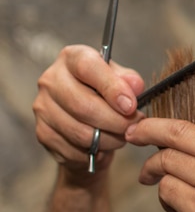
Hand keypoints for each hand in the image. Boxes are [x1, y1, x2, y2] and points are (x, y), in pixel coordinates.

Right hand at [33, 45, 144, 177]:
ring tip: (122, 136)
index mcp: (72, 58)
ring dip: (109, 140)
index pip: (88, 68)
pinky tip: (104, 146)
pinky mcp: (43, 132)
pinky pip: (74, 150)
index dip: (112, 89)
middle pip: (84, 106)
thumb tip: (135, 86)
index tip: (131, 106)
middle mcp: (51, 80)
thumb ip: (129, 80)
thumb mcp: (121, 80)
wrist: (86, 118)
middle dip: (116, 122)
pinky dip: (94, 153)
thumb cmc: (106, 93)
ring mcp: (43, 107)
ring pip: (81, 133)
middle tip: (133, 127)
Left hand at [125, 119, 194, 211]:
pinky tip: (170, 201)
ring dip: (154, 168)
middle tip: (134, 134)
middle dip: (148, 131)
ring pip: (167, 163)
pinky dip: (164, 193)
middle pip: (177, 134)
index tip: (161, 128)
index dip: (177, 124)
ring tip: (151, 177)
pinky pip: (169, 192)